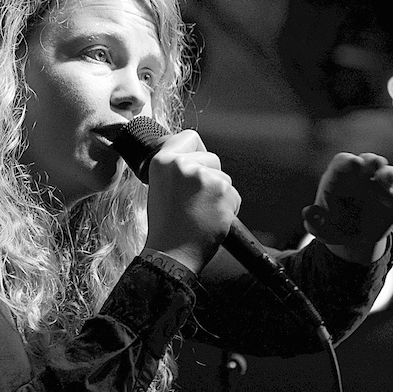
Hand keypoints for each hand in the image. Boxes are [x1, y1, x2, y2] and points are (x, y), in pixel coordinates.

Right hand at [144, 130, 241, 273]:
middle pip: (211, 157)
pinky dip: (227, 208)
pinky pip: (233, 195)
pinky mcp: (222, 192)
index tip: (193, 165)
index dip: (196, 152)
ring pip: (224, 178)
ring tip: (200, 212)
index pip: (189, 137)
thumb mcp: (159, 187)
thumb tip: (194, 155)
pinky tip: (211, 219)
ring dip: (218, 194)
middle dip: (209, 176)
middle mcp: (182, 165)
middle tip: (193, 200)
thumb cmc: (166, 224)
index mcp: (163, 161)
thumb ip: (175, 168)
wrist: (171, 254)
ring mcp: (204, 178)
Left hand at [302, 152, 392, 260]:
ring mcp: (380, 186)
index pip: (342, 162)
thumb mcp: (320, 228)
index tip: (353, 163)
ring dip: (390, 174)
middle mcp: (361, 177)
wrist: (353, 238)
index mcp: (339, 178)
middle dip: (372, 161)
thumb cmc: (333, 227)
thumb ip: (313, 221)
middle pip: (368, 161)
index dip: (347, 162)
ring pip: (389, 173)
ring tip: (387, 181)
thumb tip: (308, 213)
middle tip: (374, 163)